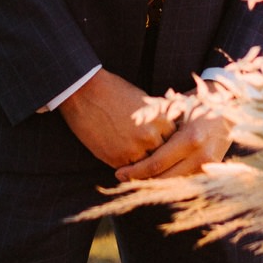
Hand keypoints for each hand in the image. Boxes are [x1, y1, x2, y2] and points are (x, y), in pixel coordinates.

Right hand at [58, 69, 173, 170]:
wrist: (85, 93)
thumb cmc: (115, 92)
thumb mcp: (144, 100)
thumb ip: (159, 118)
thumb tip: (173, 129)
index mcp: (160, 120)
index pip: (176, 140)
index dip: (171, 142)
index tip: (168, 143)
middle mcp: (150, 137)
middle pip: (165, 156)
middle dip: (160, 155)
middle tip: (155, 154)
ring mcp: (134, 150)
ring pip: (148, 166)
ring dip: (145, 163)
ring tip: (140, 158)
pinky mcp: (117, 159)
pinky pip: (130, 171)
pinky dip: (130, 166)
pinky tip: (125, 157)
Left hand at [113, 110, 231, 181]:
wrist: (231, 105)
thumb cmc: (198, 102)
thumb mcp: (176, 108)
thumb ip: (157, 125)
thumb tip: (129, 139)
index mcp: (190, 139)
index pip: (156, 164)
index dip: (135, 171)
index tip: (119, 173)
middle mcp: (201, 155)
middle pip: (164, 178)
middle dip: (141, 180)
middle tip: (123, 178)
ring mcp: (208, 165)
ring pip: (174, 183)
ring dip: (155, 183)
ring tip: (136, 178)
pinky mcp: (212, 169)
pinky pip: (186, 180)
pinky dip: (170, 180)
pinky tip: (156, 177)